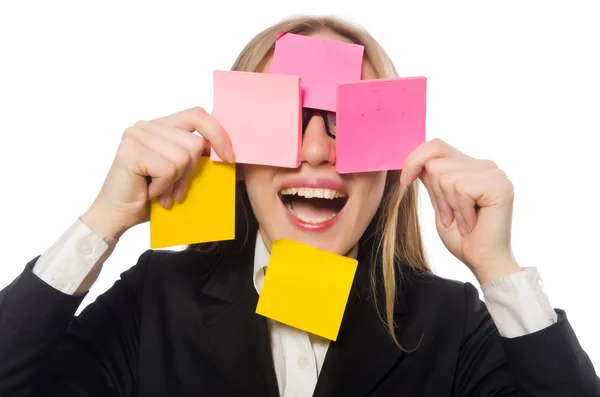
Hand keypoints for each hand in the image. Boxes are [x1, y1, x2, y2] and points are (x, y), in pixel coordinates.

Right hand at [81, 107, 234, 239]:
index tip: (229, 157)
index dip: (218, 134)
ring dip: (174, 182)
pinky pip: (168, 169)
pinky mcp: (131, 150)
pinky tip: (148, 192)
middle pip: (194, 142)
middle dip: (189, 172)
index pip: (198, 115)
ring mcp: (136, 135)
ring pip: (183, 157)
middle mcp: (146, 125)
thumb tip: (228, 151)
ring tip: (158, 191)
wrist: (116, 217)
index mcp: (160, 126)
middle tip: (173, 190)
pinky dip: (163, 187)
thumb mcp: (179, 173)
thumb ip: (196, 157)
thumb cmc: (149, 197)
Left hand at [400, 139, 519, 283]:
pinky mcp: (499, 185)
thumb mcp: (439, 203)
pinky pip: (460, 189)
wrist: (483, 262)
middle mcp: (485, 165)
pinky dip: (460, 211)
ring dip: (448, 206)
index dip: (415, 159)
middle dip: (436, 195)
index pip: (436, 146)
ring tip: (464, 222)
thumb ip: (431, 179)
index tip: (405, 181)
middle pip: (436, 163)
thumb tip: (414, 159)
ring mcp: (494, 173)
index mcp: (471, 166)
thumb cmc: (462, 238)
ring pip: (445, 177)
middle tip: (452, 217)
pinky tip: (473, 224)